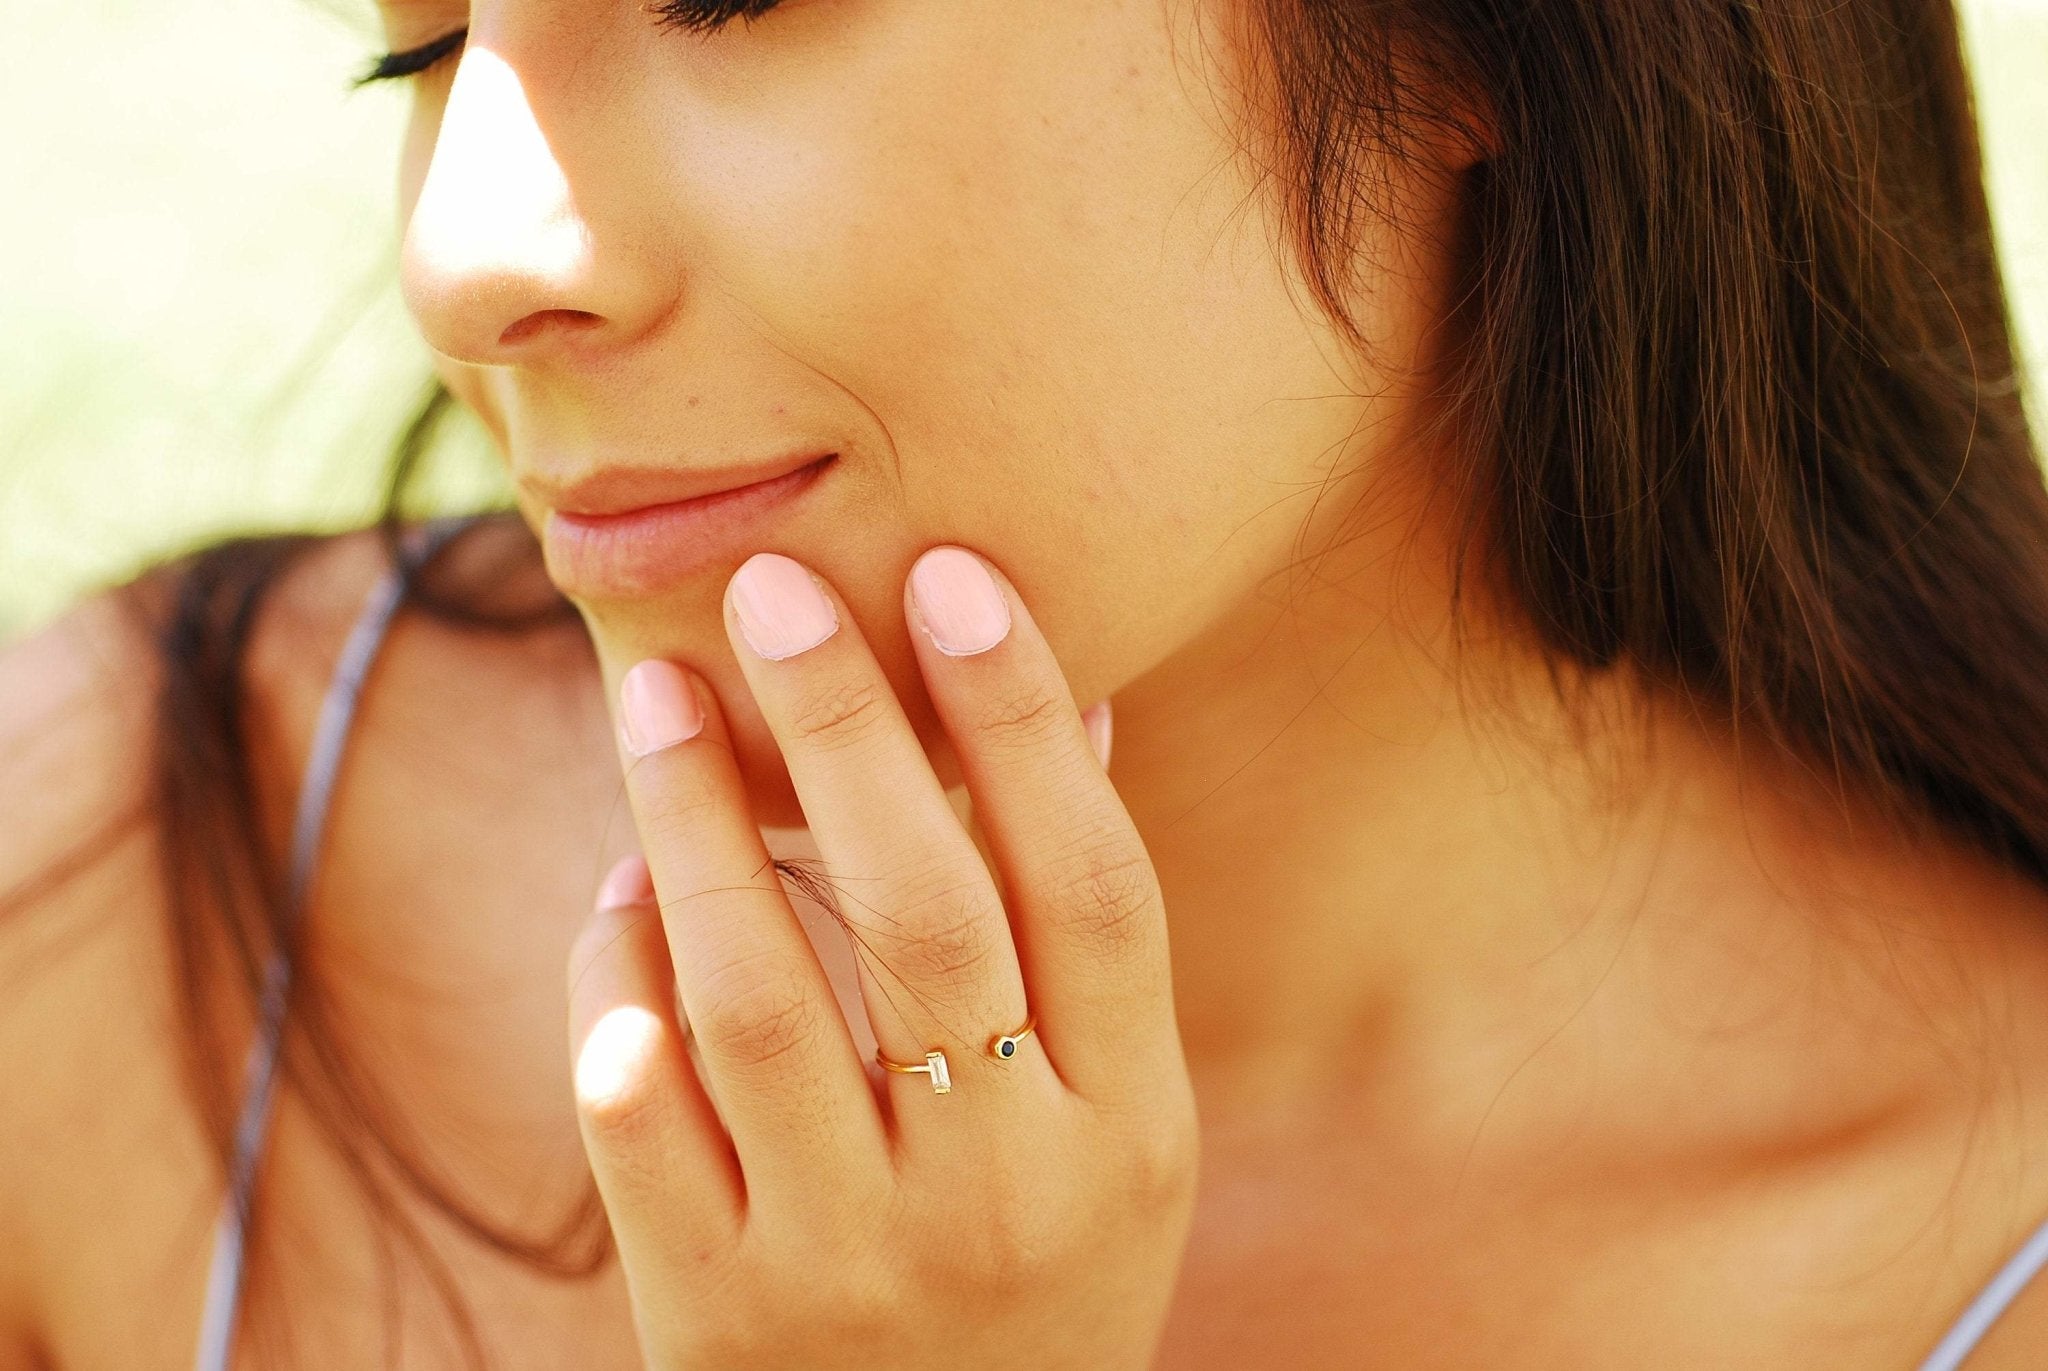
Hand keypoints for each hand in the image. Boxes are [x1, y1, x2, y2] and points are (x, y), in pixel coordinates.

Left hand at [565, 546, 1198, 1369]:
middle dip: (844, 730)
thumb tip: (1082, 701)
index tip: (951, 575)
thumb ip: (1092, 940)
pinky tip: (618, 895)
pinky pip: (641, 1125)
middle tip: (770, 588)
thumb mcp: (1118, 1127)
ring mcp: (854, 1259)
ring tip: (657, 697)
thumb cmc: (1042, 1265)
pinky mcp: (715, 1317)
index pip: (1089, 884)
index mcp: (1127, 1127)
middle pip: (925, 916)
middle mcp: (1005, 1190)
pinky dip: (616, 994)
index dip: (1023, 719)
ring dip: (696, 828)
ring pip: (760, 1003)